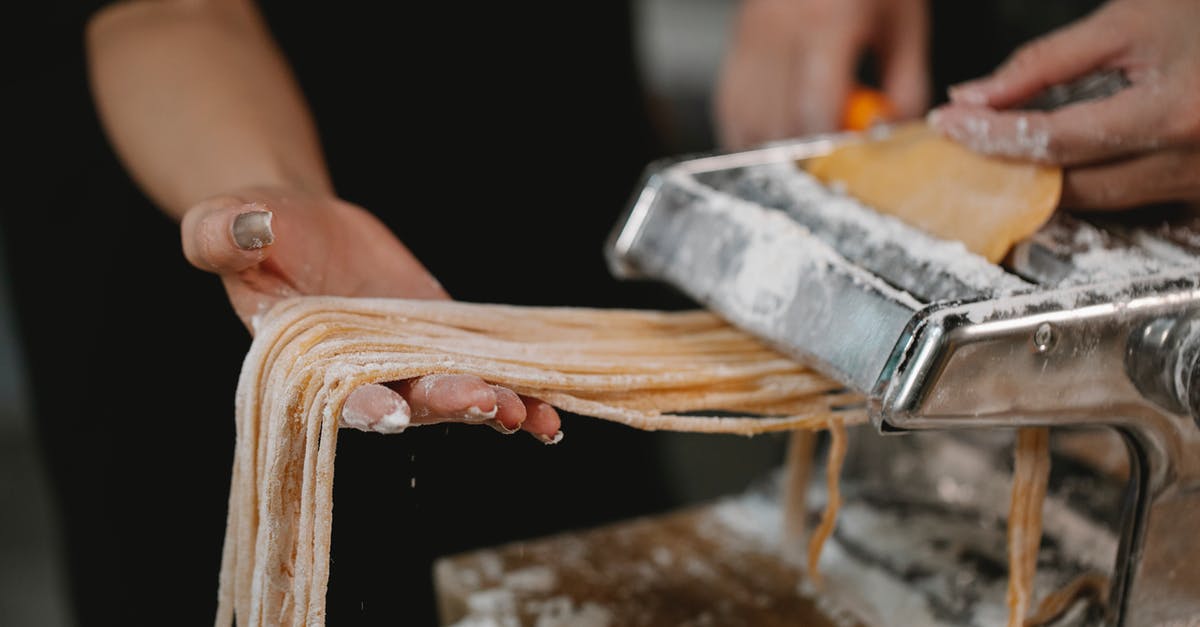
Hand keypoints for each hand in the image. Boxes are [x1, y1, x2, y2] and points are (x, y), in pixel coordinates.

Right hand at [180, 187, 562, 441]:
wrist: (296, 223)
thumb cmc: (252, 229)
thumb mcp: (225, 223)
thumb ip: (223, 234)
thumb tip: (242, 227)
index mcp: (304, 360)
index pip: (335, 395)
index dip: (366, 406)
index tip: (394, 414)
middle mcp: (360, 370)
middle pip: (410, 399)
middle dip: (448, 403)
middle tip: (488, 403)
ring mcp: (405, 358)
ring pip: (453, 393)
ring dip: (494, 406)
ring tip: (532, 415)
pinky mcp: (441, 338)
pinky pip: (481, 366)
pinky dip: (516, 388)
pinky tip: (551, 408)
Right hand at [715, 0, 928, 148]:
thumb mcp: (904, 23)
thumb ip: (904, 84)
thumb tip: (890, 135)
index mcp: (828, 20)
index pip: (815, 106)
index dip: (833, 145)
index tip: (854, 156)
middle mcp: (778, 31)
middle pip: (778, 124)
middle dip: (808, 154)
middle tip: (834, 162)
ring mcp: (749, 41)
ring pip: (748, 124)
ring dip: (778, 151)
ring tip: (807, 150)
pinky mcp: (734, 49)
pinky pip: (730, 111)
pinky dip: (751, 136)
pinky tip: (776, 139)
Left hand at [929, 0, 1199, 209]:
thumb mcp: (1129, 22)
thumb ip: (1045, 64)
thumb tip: (975, 98)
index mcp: (1176, 113)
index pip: (1057, 140)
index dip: (993, 134)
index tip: (951, 123)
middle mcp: (1192, 162)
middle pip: (1072, 186)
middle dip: (1010, 166)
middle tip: (965, 137)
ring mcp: (1199, 185)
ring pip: (1097, 200)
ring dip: (1043, 177)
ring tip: (1000, 143)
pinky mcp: (1199, 193)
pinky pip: (1127, 197)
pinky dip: (1085, 179)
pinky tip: (1054, 157)